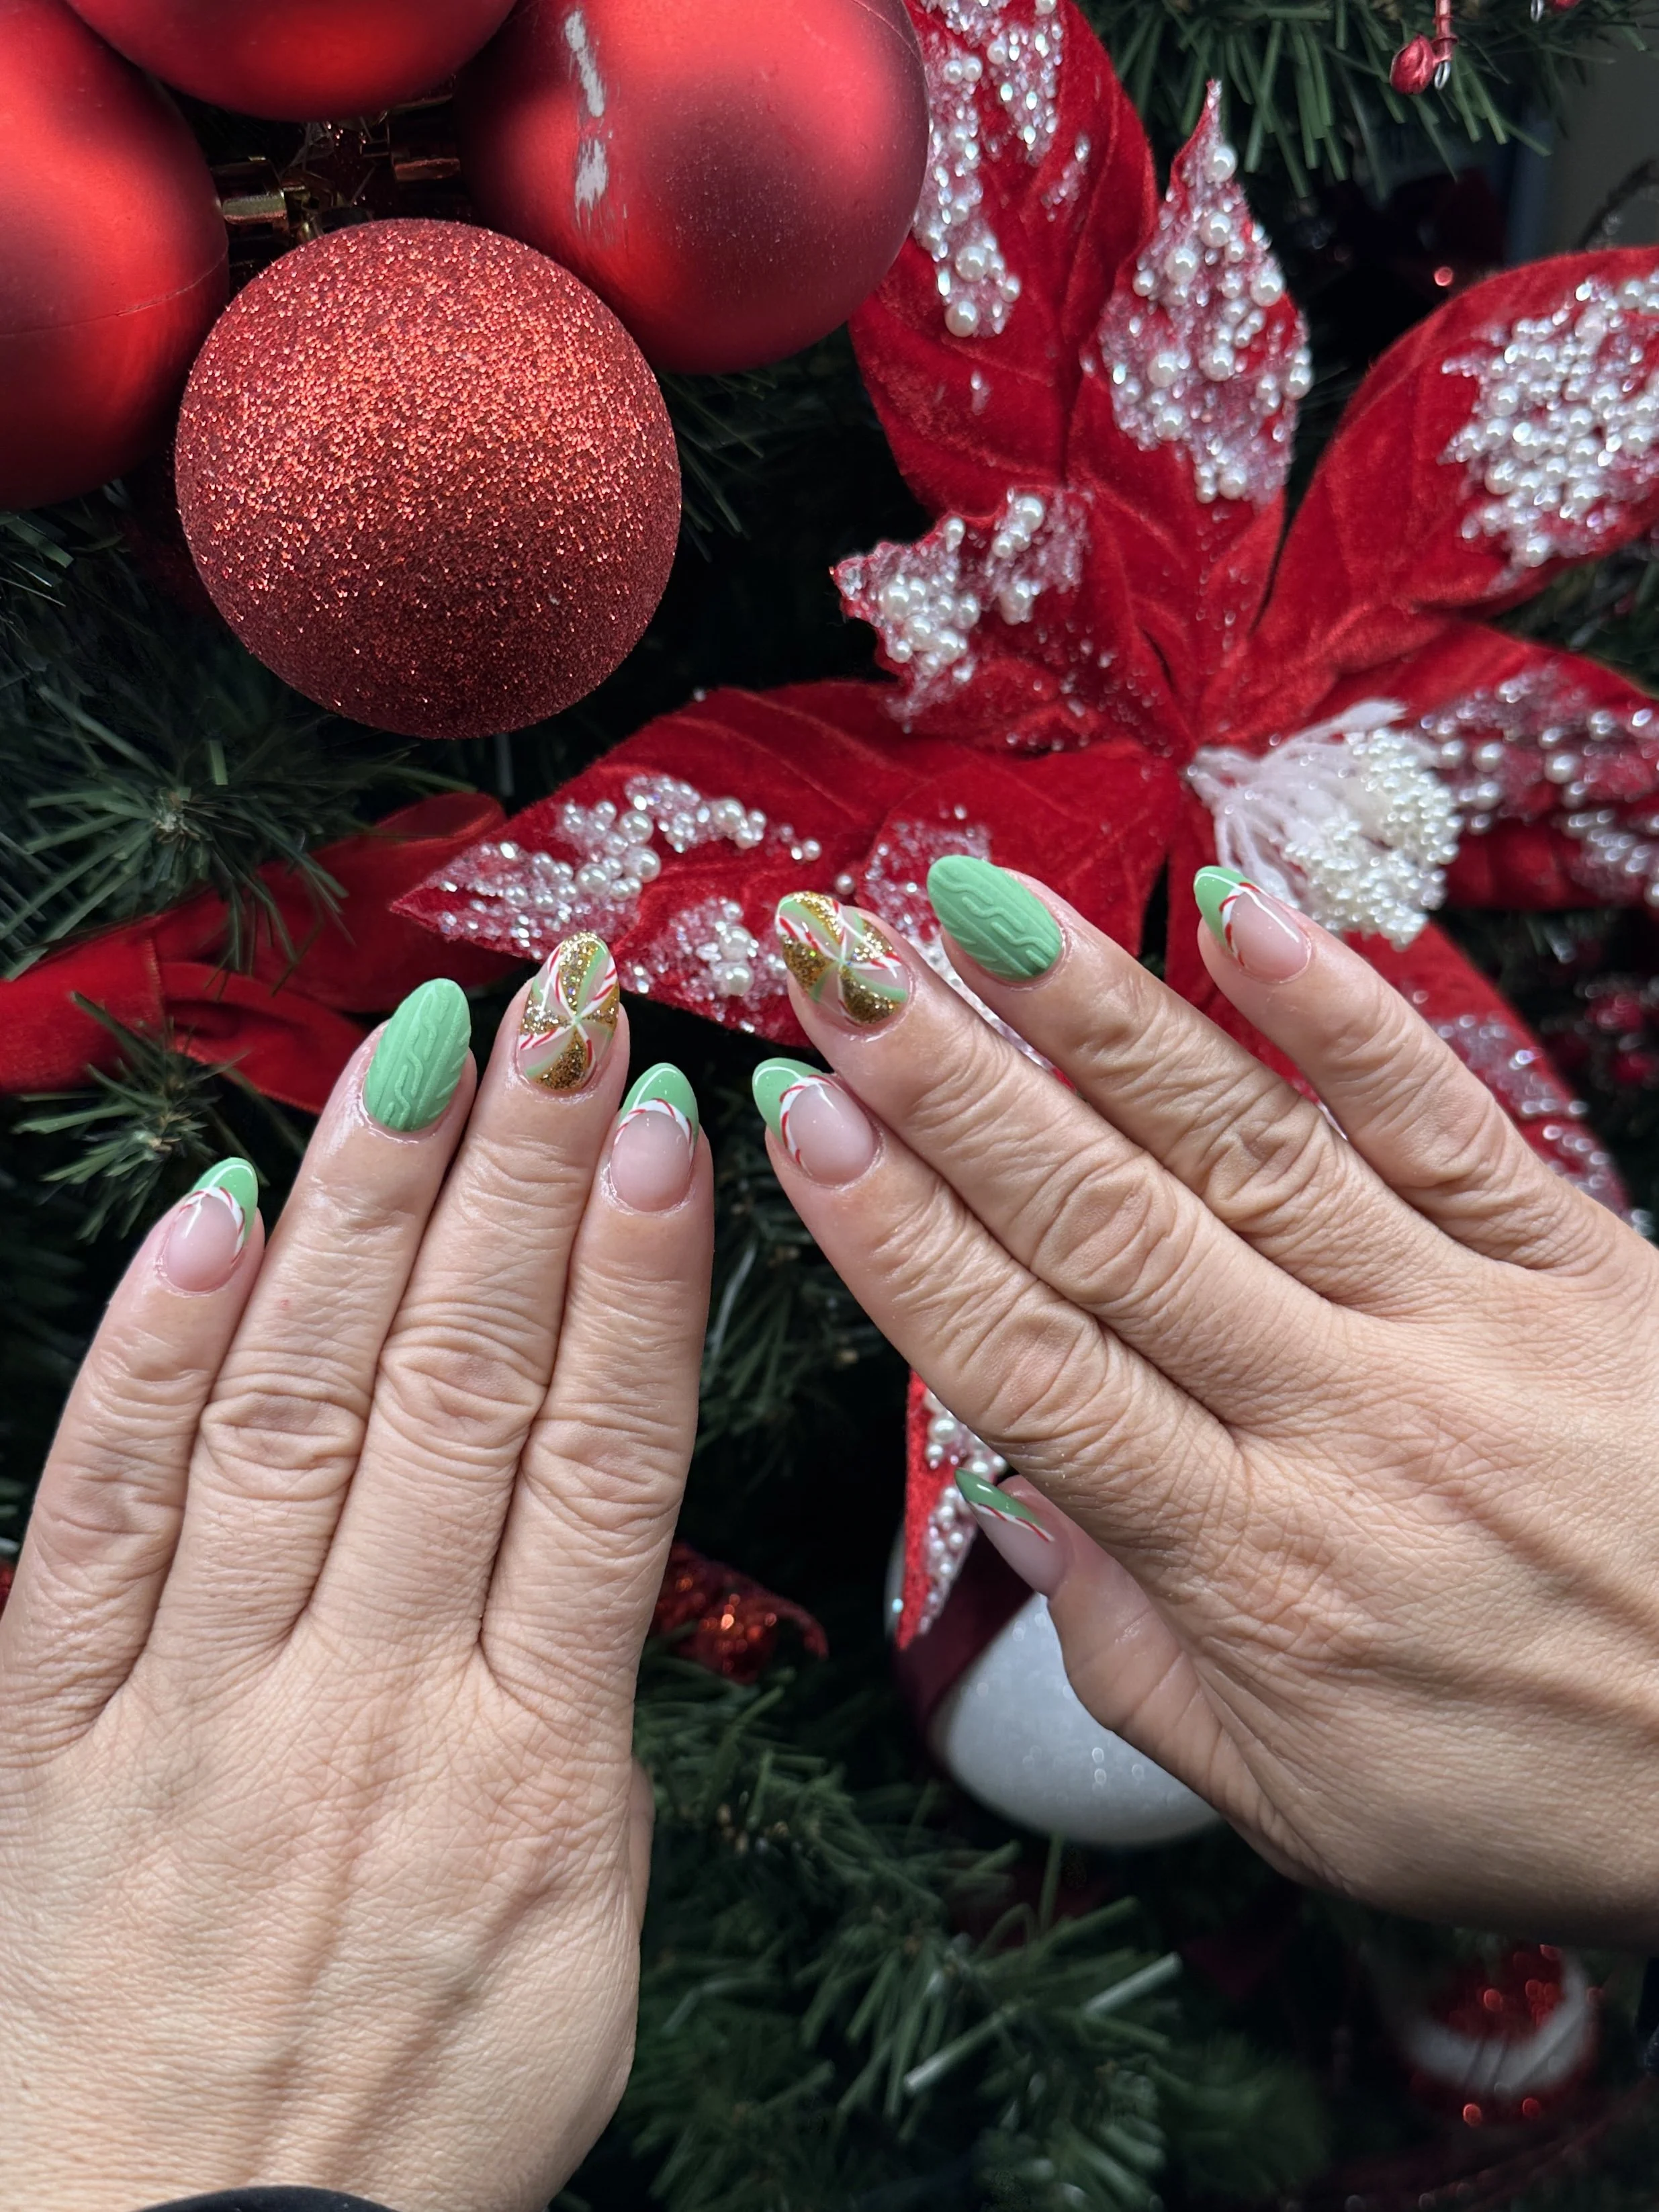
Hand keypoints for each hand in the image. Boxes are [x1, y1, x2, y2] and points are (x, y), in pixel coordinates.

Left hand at [0, 940, 710, 2211]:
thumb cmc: (398, 2127)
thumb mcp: (582, 1952)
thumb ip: (580, 1740)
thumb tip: (574, 1583)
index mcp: (524, 1772)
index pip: (598, 1462)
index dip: (635, 1280)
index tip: (663, 1133)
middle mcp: (360, 1706)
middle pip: (458, 1391)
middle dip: (514, 1179)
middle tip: (556, 1018)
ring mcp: (197, 1707)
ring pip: (294, 1410)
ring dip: (361, 1216)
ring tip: (415, 1057)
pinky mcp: (54, 1728)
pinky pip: (100, 1515)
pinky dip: (152, 1355)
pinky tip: (212, 1221)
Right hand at [755, 870, 1658, 1942]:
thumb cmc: (1538, 1793)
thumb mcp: (1301, 1801)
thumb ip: (1131, 1654)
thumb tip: (1019, 1491)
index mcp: (1251, 1564)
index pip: (1030, 1367)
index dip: (900, 1237)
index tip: (800, 1123)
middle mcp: (1341, 1421)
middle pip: (1107, 1227)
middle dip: (952, 1087)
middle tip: (840, 966)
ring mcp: (1465, 1327)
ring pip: (1249, 1148)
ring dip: (1105, 1019)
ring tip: (984, 909)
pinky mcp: (1583, 1263)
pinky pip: (1440, 1117)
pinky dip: (1337, 1008)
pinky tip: (1240, 905)